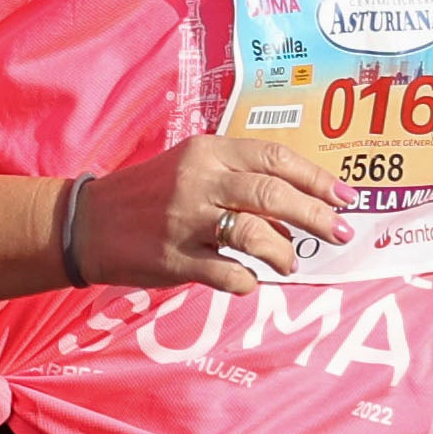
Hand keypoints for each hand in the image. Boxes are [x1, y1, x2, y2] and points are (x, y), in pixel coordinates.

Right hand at [74, 135, 363, 294]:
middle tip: (340, 233)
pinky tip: (248, 280)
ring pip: (254, 234)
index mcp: (207, 152)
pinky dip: (247, 281)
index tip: (345, 197)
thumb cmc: (149, 194)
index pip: (274, 157)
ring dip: (282, 253)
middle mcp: (198, 181)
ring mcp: (185, 220)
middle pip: (272, 194)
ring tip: (289, 263)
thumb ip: (238, 179)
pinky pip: (227, 273)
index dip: (315, 178)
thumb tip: (295, 212)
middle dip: (315, 215)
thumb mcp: (191, 168)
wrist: (87, 223)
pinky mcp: (172, 259)